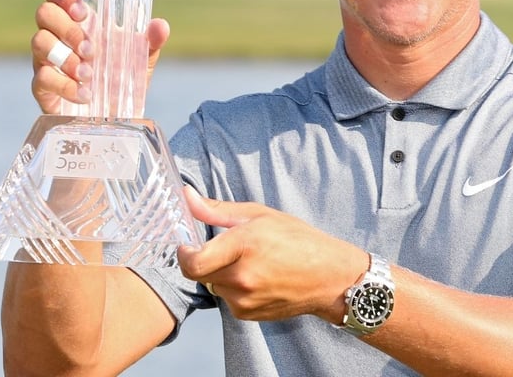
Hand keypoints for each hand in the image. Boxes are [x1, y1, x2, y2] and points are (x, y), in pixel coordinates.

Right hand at [30, 0, 168, 113]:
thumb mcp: (142, 58)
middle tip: (91, 49)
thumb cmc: (122, 77)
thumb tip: (160, 26)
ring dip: (67, 57)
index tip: (82, 10)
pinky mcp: (42, 86)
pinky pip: (42, 77)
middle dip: (68, 28)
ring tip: (89, 74)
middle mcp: (57, 34)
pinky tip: (85, 95)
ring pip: (39, 41)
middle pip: (44, 12)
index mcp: (78, 19)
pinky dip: (65, 86)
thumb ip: (151, 40)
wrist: (114, 116)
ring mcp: (46, 59)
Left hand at [176, 187, 366, 323]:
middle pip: (198, 272)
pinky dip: (234, 288)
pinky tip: (257, 278)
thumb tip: (187, 197)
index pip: (193, 261)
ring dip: (220, 274)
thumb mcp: (260, 215)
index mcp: (245, 245)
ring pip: (212, 285)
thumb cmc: (299, 240)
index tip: (188, 244)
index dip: (183, 253)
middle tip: (224, 249)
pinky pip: (226, 298)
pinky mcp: (247, 315)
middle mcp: (242, 277)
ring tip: (250, 262)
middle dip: (203, 260)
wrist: (329, 278)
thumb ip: (217, 210)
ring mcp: (244, 300)